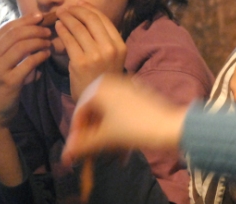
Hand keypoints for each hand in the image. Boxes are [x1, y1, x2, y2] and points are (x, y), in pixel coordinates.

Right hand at [0, 13, 51, 131]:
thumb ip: (5, 49)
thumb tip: (24, 29)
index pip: (6, 28)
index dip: (25, 20)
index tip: (40, 17)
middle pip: (15, 34)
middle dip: (35, 29)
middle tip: (48, 31)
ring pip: (22, 46)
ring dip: (39, 41)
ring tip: (49, 42)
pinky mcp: (8, 82)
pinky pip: (29, 63)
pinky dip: (40, 56)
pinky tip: (46, 55)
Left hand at [54, 2, 127, 100]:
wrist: (97, 100)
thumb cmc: (102, 75)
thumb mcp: (111, 55)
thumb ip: (102, 37)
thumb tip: (86, 10)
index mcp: (120, 45)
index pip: (104, 19)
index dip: (89, 8)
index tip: (79, 3)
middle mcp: (110, 49)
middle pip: (91, 20)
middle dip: (77, 10)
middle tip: (66, 8)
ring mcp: (95, 55)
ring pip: (79, 28)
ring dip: (67, 18)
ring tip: (59, 15)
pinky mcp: (80, 62)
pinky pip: (69, 40)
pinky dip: (62, 30)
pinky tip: (57, 27)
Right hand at [61, 72, 186, 164]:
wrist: (170, 126)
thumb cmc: (135, 128)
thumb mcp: (105, 137)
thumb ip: (82, 144)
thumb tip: (65, 154)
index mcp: (99, 86)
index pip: (79, 110)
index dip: (77, 132)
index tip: (77, 148)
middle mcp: (111, 81)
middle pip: (94, 109)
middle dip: (92, 131)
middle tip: (92, 148)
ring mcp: (127, 86)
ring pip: (108, 109)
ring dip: (104, 129)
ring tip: (108, 147)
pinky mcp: (139, 93)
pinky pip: (121, 108)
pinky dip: (117, 123)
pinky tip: (122, 140)